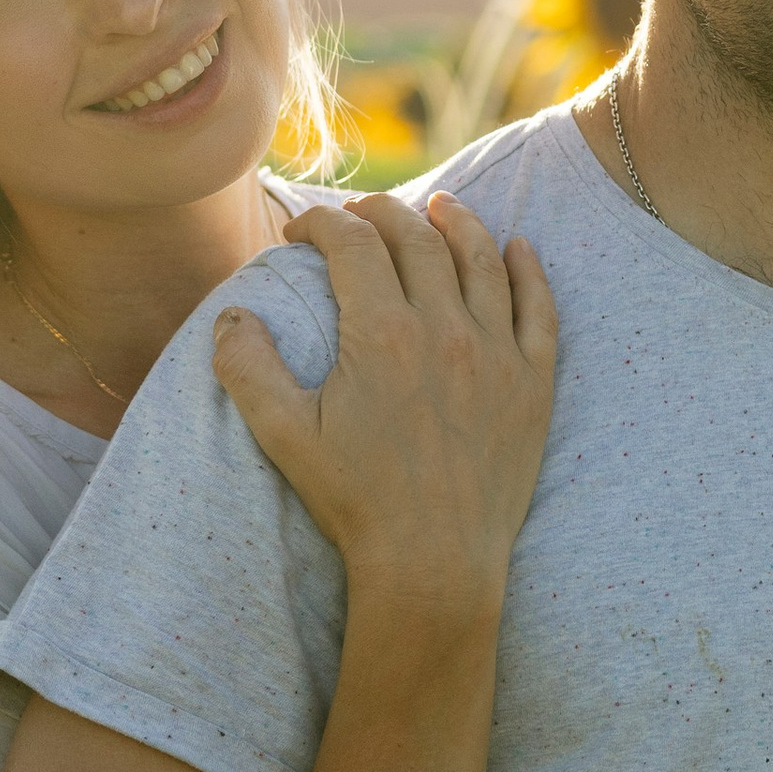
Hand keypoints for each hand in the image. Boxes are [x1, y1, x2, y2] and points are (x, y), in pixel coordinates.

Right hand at [213, 192, 556, 617]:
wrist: (434, 563)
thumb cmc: (356, 502)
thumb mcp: (284, 436)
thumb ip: (248, 368)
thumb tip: (232, 315)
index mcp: (381, 334)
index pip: (352, 243)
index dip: (322, 223)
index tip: (303, 230)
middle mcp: (445, 329)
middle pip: (416, 238)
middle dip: (382, 214)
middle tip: (362, 215)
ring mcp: (497, 353)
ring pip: (481, 260)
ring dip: (457, 223)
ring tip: (440, 207)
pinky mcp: (533, 383)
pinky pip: (539, 308)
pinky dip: (529, 270)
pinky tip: (518, 249)